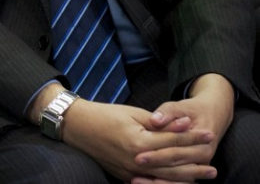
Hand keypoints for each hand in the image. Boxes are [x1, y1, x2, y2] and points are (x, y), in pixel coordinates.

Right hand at [62, 98, 216, 182]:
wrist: (77, 127)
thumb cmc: (104, 115)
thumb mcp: (133, 114)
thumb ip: (159, 122)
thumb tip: (183, 123)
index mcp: (138, 142)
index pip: (173, 141)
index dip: (192, 137)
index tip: (209, 134)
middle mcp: (136, 161)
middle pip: (173, 164)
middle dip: (195, 163)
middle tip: (213, 165)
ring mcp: (130, 171)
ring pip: (165, 178)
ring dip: (186, 177)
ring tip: (203, 176)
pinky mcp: (124, 176)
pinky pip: (151, 183)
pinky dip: (167, 183)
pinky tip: (179, 181)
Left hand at [129, 74, 234, 182]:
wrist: (209, 116)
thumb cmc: (191, 111)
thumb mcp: (180, 107)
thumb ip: (167, 113)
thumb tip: (155, 120)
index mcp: (202, 146)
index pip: (176, 154)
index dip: (156, 156)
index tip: (137, 157)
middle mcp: (202, 160)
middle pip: (176, 171)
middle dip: (154, 174)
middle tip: (133, 175)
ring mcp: (198, 167)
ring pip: (177, 181)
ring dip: (156, 183)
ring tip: (134, 181)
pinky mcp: (191, 170)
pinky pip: (176, 182)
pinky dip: (161, 183)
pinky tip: (140, 182)